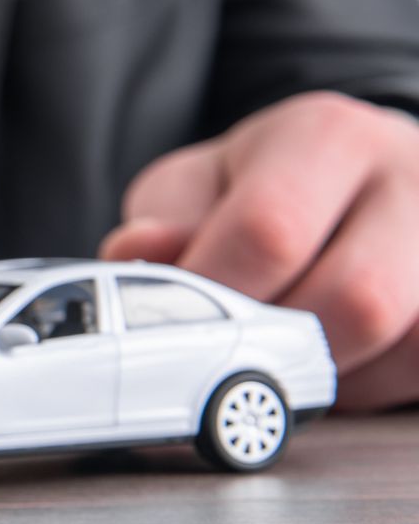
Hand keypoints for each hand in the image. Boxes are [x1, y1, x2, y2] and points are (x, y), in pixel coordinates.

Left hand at [100, 91, 418, 410]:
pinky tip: (337, 361)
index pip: (270, 230)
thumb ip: (165, 223)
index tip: (180, 322)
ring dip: (333, 376)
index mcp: (328, 137)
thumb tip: (133, 255)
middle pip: (359, 300)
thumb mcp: (198, 188)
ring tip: (286, 348)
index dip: (215, 295)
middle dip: (281, 346)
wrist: (356, 180)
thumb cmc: (263, 189)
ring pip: (406, 347)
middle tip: (237, 349)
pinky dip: (373, 386)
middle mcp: (412, 180)